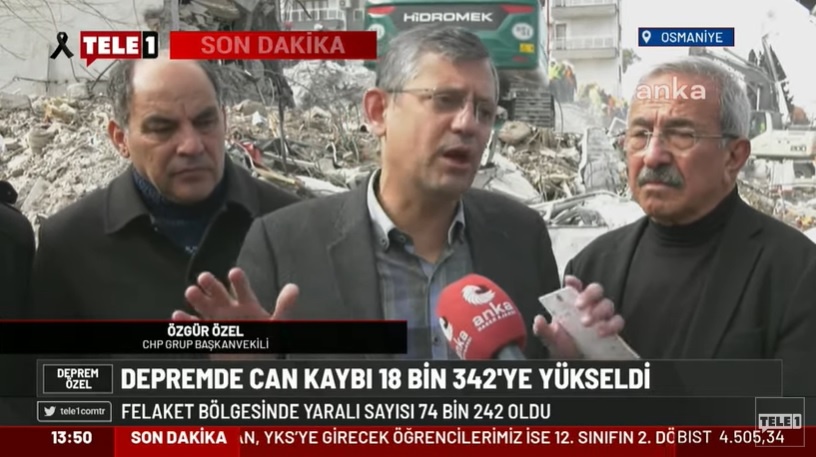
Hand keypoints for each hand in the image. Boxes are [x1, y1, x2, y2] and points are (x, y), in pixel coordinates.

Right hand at [172, 268, 298, 359]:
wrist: (253, 364)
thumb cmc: (265, 341)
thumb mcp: (277, 324)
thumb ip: (284, 306)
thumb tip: (294, 288)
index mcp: (247, 305)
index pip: (243, 289)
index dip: (238, 281)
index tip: (234, 272)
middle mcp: (231, 310)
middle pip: (220, 295)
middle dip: (212, 286)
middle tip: (205, 277)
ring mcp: (218, 321)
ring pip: (205, 307)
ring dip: (198, 299)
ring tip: (191, 291)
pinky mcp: (209, 335)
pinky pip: (196, 327)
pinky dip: (186, 322)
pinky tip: (179, 315)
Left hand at [532, 275, 623, 358]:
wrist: (574, 360)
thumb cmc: (564, 345)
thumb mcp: (551, 337)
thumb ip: (543, 329)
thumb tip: (538, 320)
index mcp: (573, 303)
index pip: (575, 287)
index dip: (573, 282)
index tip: (569, 281)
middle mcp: (589, 306)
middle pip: (596, 290)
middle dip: (588, 295)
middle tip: (579, 306)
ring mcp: (602, 316)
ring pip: (608, 304)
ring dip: (598, 311)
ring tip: (587, 323)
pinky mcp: (612, 328)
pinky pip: (617, 321)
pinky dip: (611, 325)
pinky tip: (601, 332)